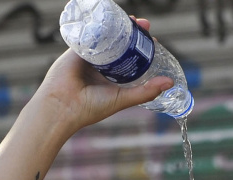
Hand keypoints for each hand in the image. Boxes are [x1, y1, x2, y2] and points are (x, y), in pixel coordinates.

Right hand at [35, 18, 174, 134]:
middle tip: (144, 25)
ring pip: (106, 37)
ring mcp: (89, 57)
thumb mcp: (123, 99)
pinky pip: (89, 33)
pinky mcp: (77, 49)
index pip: (131, 59)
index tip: (152, 41)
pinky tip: (110, 18)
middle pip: (120, 45)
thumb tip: (170, 83)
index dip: (141, 49)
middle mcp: (101, 67)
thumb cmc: (90, 108)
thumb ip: (146, 92)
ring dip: (118, 27)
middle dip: (132, 34)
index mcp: (112, 79)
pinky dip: (99, 25)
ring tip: (132, 20)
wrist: (62, 106)